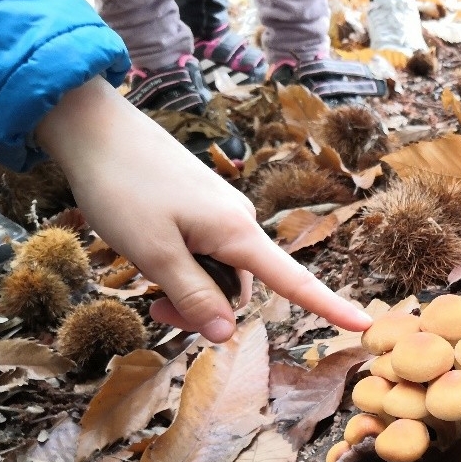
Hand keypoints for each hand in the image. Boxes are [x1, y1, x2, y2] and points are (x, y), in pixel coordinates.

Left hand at [34, 77, 371, 341]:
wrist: (95, 128)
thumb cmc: (123, 187)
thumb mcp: (153, 253)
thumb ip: (193, 296)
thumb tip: (227, 334)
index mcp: (237, 233)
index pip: (294, 280)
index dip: (329, 306)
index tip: (365, 323)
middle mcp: (239, 222)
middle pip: (241, 288)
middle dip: (204, 307)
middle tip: (153, 308)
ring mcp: (221, 213)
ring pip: (219, 272)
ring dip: (187, 287)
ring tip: (143, 275)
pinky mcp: (202, 207)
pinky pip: (205, 250)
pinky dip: (182, 264)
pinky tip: (148, 251)